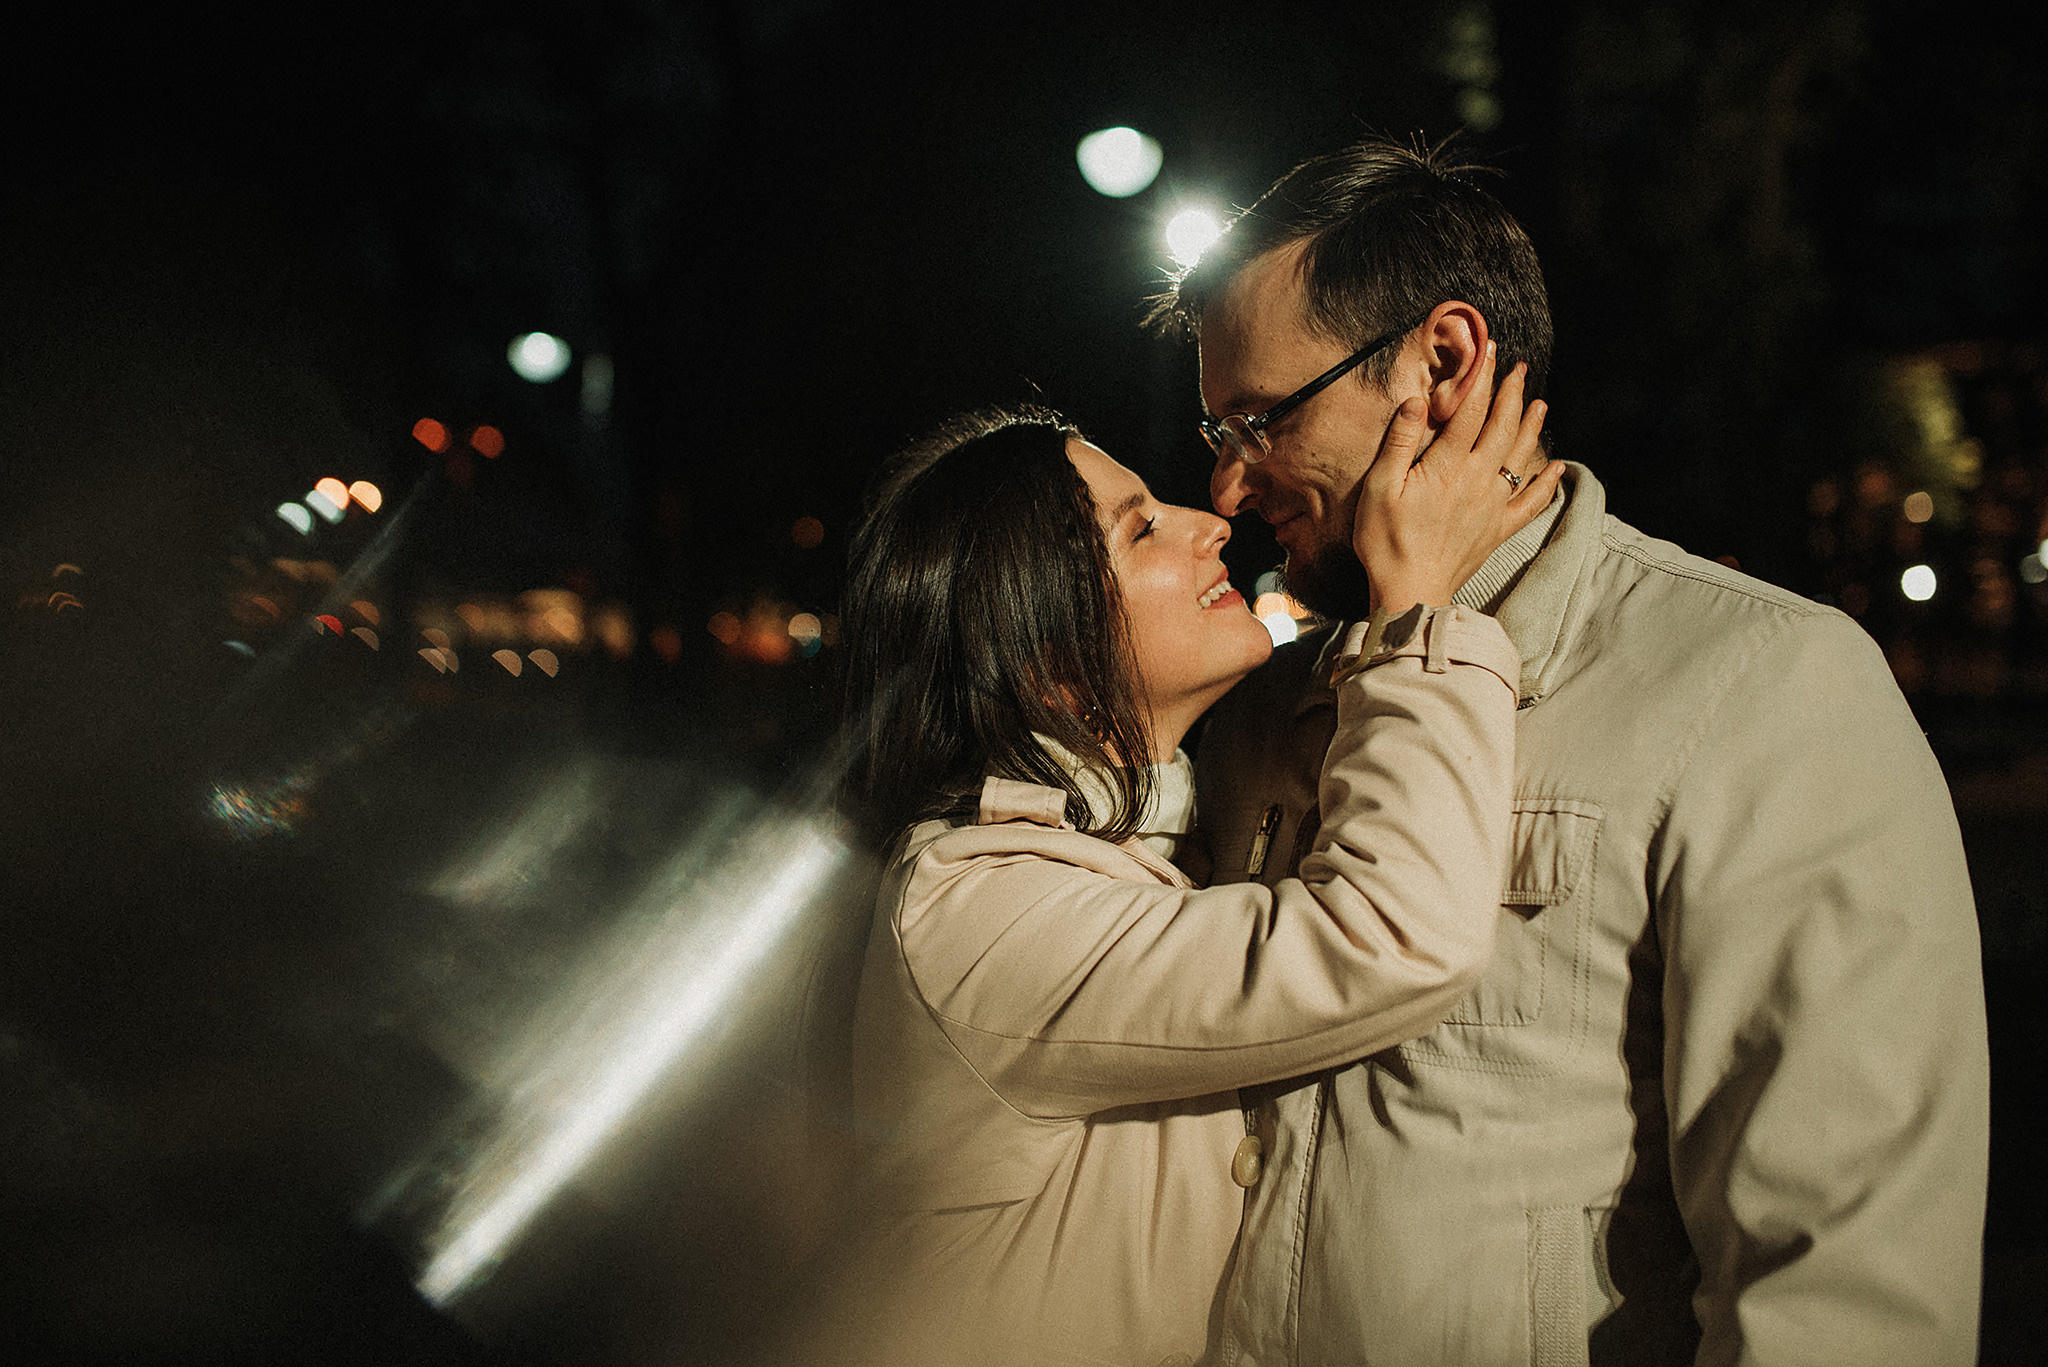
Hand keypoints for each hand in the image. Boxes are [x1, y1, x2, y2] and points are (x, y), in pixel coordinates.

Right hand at [1352, 343, 1563, 614]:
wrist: (1410, 592)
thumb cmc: (1386, 541)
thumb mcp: (1378, 487)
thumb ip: (1400, 441)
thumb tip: (1417, 400)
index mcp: (1449, 465)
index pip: (1471, 411)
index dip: (1481, 378)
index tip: (1489, 352)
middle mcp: (1478, 480)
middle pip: (1503, 427)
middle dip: (1513, 395)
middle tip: (1520, 370)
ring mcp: (1492, 505)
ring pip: (1521, 458)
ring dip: (1533, 428)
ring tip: (1541, 404)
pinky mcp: (1497, 529)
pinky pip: (1531, 503)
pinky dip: (1547, 484)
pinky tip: (1558, 468)